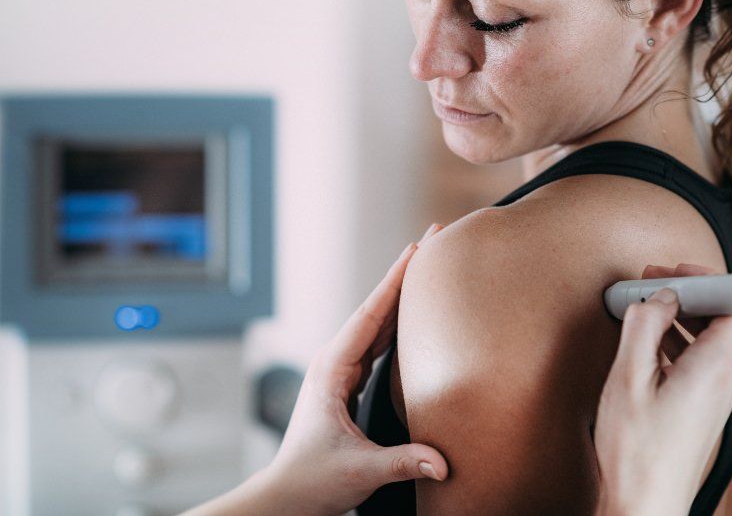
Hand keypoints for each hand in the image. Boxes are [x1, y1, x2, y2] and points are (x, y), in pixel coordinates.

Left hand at [183, 224, 447, 515]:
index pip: (371, 314)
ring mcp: (340, 370)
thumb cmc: (313, 480)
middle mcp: (335, 360)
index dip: (396, 279)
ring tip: (429, 268)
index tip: (418, 246)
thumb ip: (403, 460)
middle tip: (433, 240)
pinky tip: (415, 315)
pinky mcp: (347, 382)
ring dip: (402, 295)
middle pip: (376, 308)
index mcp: (332, 368)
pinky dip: (397, 323)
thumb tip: (443, 462)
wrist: (287, 497)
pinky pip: (377, 342)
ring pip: (377, 322)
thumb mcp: (361, 470)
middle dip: (404, 275)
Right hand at [594, 263, 731, 515]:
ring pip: (709, 337)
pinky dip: (675, 339)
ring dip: (679, 315)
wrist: (645, 499)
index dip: (710, 277)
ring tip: (643, 304)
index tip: (677, 270)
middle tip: (652, 280)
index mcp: (716, 366)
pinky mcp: (702, 403)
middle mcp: (725, 377)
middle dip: (688, 291)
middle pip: (723, 316)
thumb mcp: (629, 378)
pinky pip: (698, 357)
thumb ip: (642, 327)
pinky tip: (645, 338)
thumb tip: (655, 298)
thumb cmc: (639, 450)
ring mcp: (716, 392)